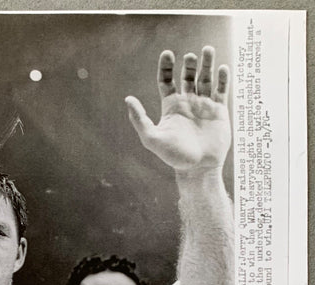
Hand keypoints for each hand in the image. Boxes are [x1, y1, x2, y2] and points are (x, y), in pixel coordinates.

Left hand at [125, 46, 230, 171]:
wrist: (198, 168)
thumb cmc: (173, 156)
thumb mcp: (151, 138)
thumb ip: (139, 119)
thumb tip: (127, 99)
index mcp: (170, 106)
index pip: (166, 81)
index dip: (166, 67)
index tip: (167, 53)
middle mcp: (187, 103)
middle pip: (187, 76)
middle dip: (188, 64)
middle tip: (190, 55)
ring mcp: (204, 105)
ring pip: (205, 79)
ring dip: (207, 64)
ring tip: (207, 49)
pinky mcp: (219, 111)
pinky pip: (222, 90)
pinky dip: (223, 79)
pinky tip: (222, 68)